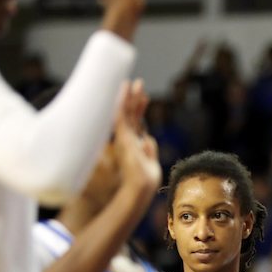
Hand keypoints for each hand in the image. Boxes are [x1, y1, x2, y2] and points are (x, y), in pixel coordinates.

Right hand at [113, 80, 159, 196]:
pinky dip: (122, 102)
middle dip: (135, 99)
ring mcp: (124, 137)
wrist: (140, 188)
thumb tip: (149, 138)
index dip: (139, 109)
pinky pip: (121, 115)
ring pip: (125, 112)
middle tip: (138, 83)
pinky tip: (124, 91)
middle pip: (131, 114)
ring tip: (134, 83)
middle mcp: (127, 138)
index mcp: (133, 143)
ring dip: (129, 97)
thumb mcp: (150, 162)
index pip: (136, 122)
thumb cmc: (144, 179)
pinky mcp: (123, 137)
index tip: (144, 97)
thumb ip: (149, 149)